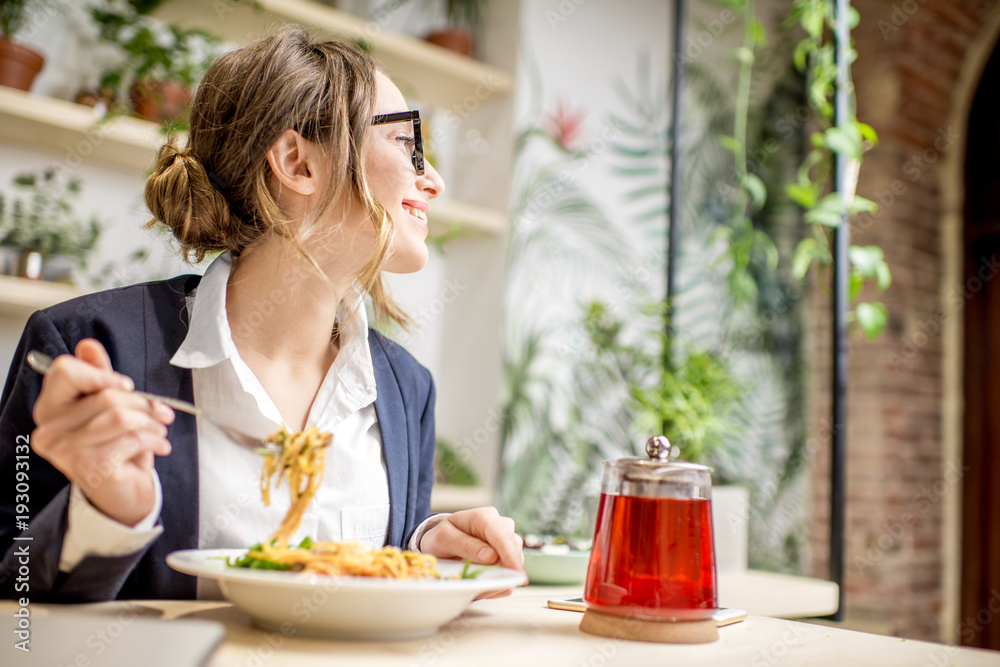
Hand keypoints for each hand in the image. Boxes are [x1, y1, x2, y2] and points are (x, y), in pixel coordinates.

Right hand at [31, 339, 174, 526]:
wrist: (123, 492)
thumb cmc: (116, 445)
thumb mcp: (110, 406)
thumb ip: (99, 376)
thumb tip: (88, 345)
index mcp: (50, 408)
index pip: (66, 371)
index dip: (102, 374)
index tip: (127, 385)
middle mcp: (50, 430)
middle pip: (105, 394)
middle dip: (142, 402)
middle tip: (161, 413)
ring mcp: (66, 452)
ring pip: (119, 416)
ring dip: (150, 421)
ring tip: (160, 430)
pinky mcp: (90, 469)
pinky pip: (130, 440)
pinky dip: (154, 440)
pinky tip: (160, 446)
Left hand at [419, 507, 524, 598]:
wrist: (443, 540)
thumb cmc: (442, 537)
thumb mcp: (444, 538)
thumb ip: (465, 545)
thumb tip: (491, 556)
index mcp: (484, 517)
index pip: (502, 536)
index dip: (511, 556)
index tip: (518, 575)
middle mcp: (500, 525)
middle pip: (513, 551)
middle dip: (503, 572)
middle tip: (481, 588)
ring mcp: (507, 539)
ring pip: (515, 563)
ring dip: (499, 579)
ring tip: (476, 585)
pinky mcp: (509, 554)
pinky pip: (512, 571)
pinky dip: (499, 582)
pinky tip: (483, 583)